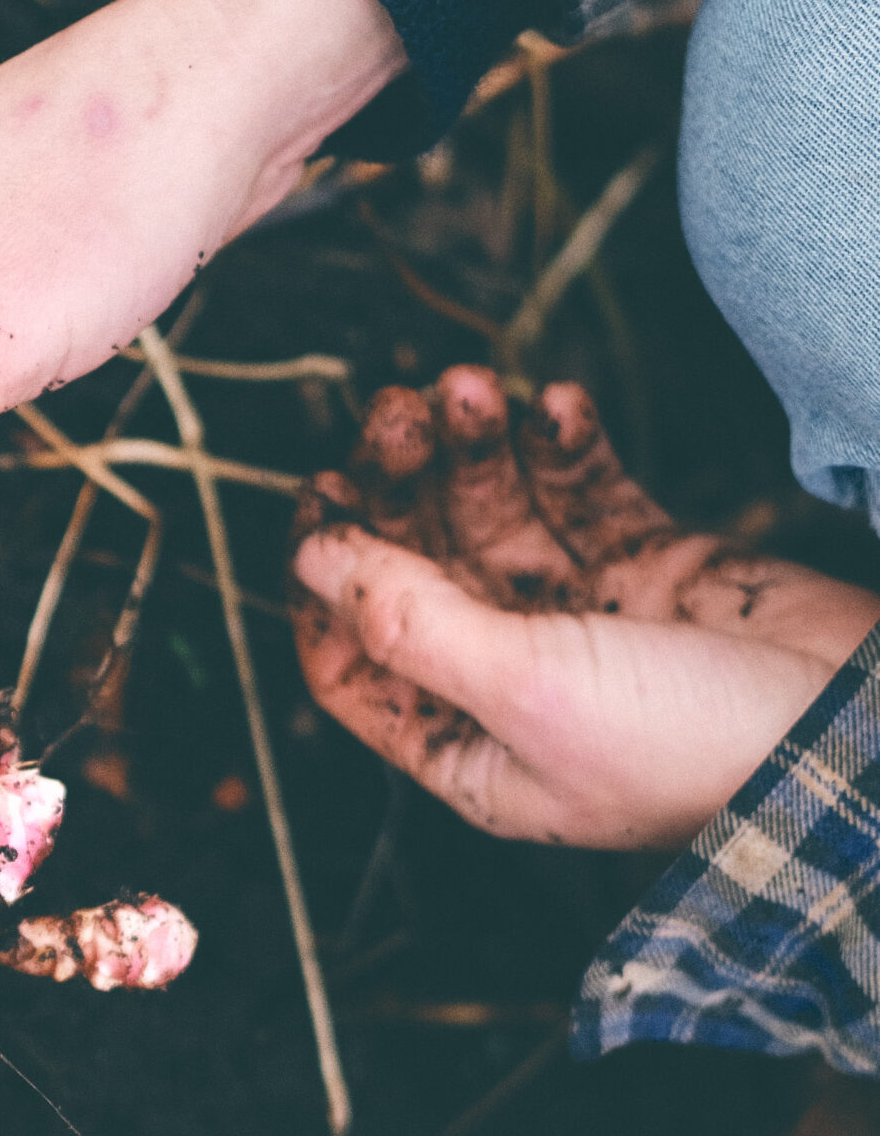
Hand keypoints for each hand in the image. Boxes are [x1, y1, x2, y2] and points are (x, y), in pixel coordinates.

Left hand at [292, 366, 879, 849]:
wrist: (855, 733)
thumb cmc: (694, 749)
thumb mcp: (528, 689)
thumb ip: (415, 622)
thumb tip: (310, 558)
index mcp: (468, 746)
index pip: (354, 661)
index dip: (325, 580)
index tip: (316, 497)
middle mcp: (514, 683)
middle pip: (420, 566)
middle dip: (401, 484)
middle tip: (395, 409)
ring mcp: (585, 620)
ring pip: (496, 515)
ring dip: (474, 446)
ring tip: (466, 386)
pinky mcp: (653, 566)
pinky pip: (582, 491)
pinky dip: (560, 445)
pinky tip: (551, 403)